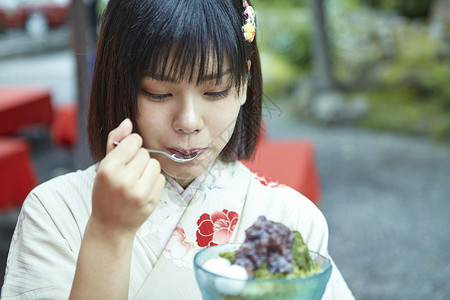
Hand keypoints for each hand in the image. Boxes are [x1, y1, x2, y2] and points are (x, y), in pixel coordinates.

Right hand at [90, 118, 164, 241]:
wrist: (110, 226)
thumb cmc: (105, 192)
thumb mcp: (104, 166)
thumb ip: (115, 142)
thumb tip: (128, 121)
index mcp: (109, 169)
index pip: (133, 141)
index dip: (131, 145)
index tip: (126, 155)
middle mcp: (124, 180)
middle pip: (145, 153)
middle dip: (138, 159)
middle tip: (128, 172)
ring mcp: (139, 193)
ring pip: (155, 164)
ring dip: (148, 169)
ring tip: (136, 180)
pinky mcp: (152, 201)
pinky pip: (161, 178)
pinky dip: (154, 181)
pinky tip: (143, 190)